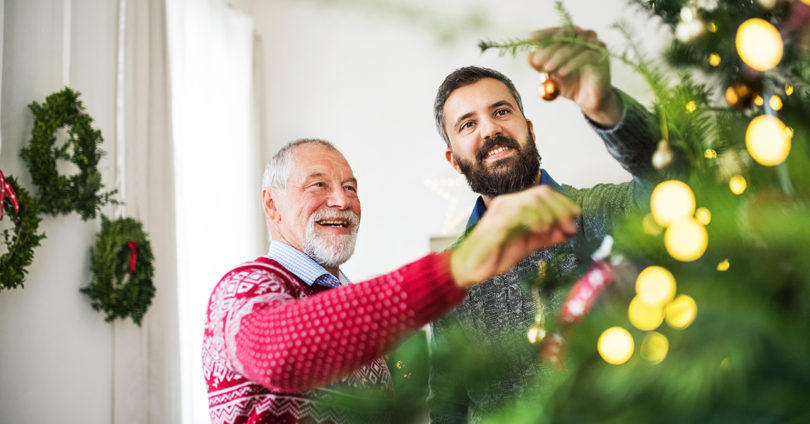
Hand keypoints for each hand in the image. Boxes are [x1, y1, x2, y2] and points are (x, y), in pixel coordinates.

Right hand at [450, 185, 580, 288]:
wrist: (472, 267)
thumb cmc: (496, 254)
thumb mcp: (529, 243)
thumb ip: (548, 236)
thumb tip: (569, 231)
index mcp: (515, 205)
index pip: (543, 193)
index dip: (563, 202)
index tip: (577, 214)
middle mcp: (507, 203)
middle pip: (540, 193)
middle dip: (560, 208)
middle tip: (571, 225)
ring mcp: (500, 211)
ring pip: (531, 201)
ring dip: (550, 213)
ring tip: (560, 228)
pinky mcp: (495, 223)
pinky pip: (517, 215)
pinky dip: (533, 220)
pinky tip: (543, 229)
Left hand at [527, 26, 621, 126]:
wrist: (587, 100)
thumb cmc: (570, 84)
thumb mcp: (551, 75)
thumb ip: (540, 66)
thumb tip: (529, 56)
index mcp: (571, 39)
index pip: (558, 30)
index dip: (544, 33)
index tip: (531, 37)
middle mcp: (584, 39)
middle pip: (567, 35)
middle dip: (550, 47)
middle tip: (538, 59)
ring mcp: (594, 47)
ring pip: (577, 44)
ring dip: (560, 55)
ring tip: (548, 68)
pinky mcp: (602, 58)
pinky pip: (587, 56)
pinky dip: (572, 63)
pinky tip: (562, 72)